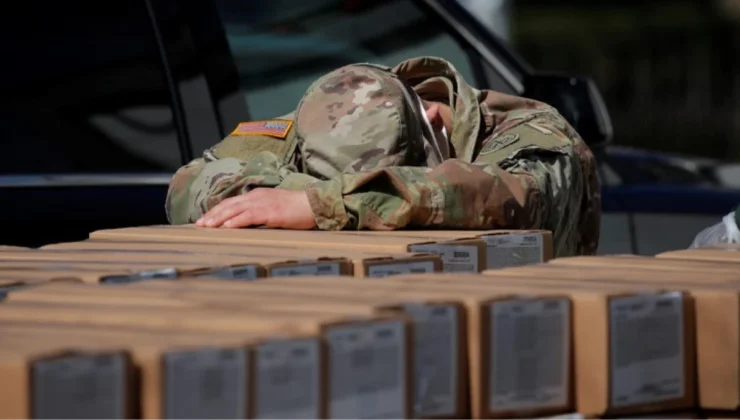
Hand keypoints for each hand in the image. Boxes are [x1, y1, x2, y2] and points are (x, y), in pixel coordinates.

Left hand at [196, 188, 316, 228]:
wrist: (314, 204)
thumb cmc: (297, 209)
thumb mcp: (275, 207)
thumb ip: (261, 212)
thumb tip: (247, 223)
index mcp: (257, 195)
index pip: (232, 202)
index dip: (217, 210)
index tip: (205, 219)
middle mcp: (257, 197)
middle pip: (229, 205)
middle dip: (213, 215)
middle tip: (199, 224)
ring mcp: (263, 203)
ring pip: (235, 210)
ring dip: (219, 218)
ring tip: (207, 226)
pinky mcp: (270, 212)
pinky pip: (249, 216)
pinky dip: (236, 221)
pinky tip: (227, 227)